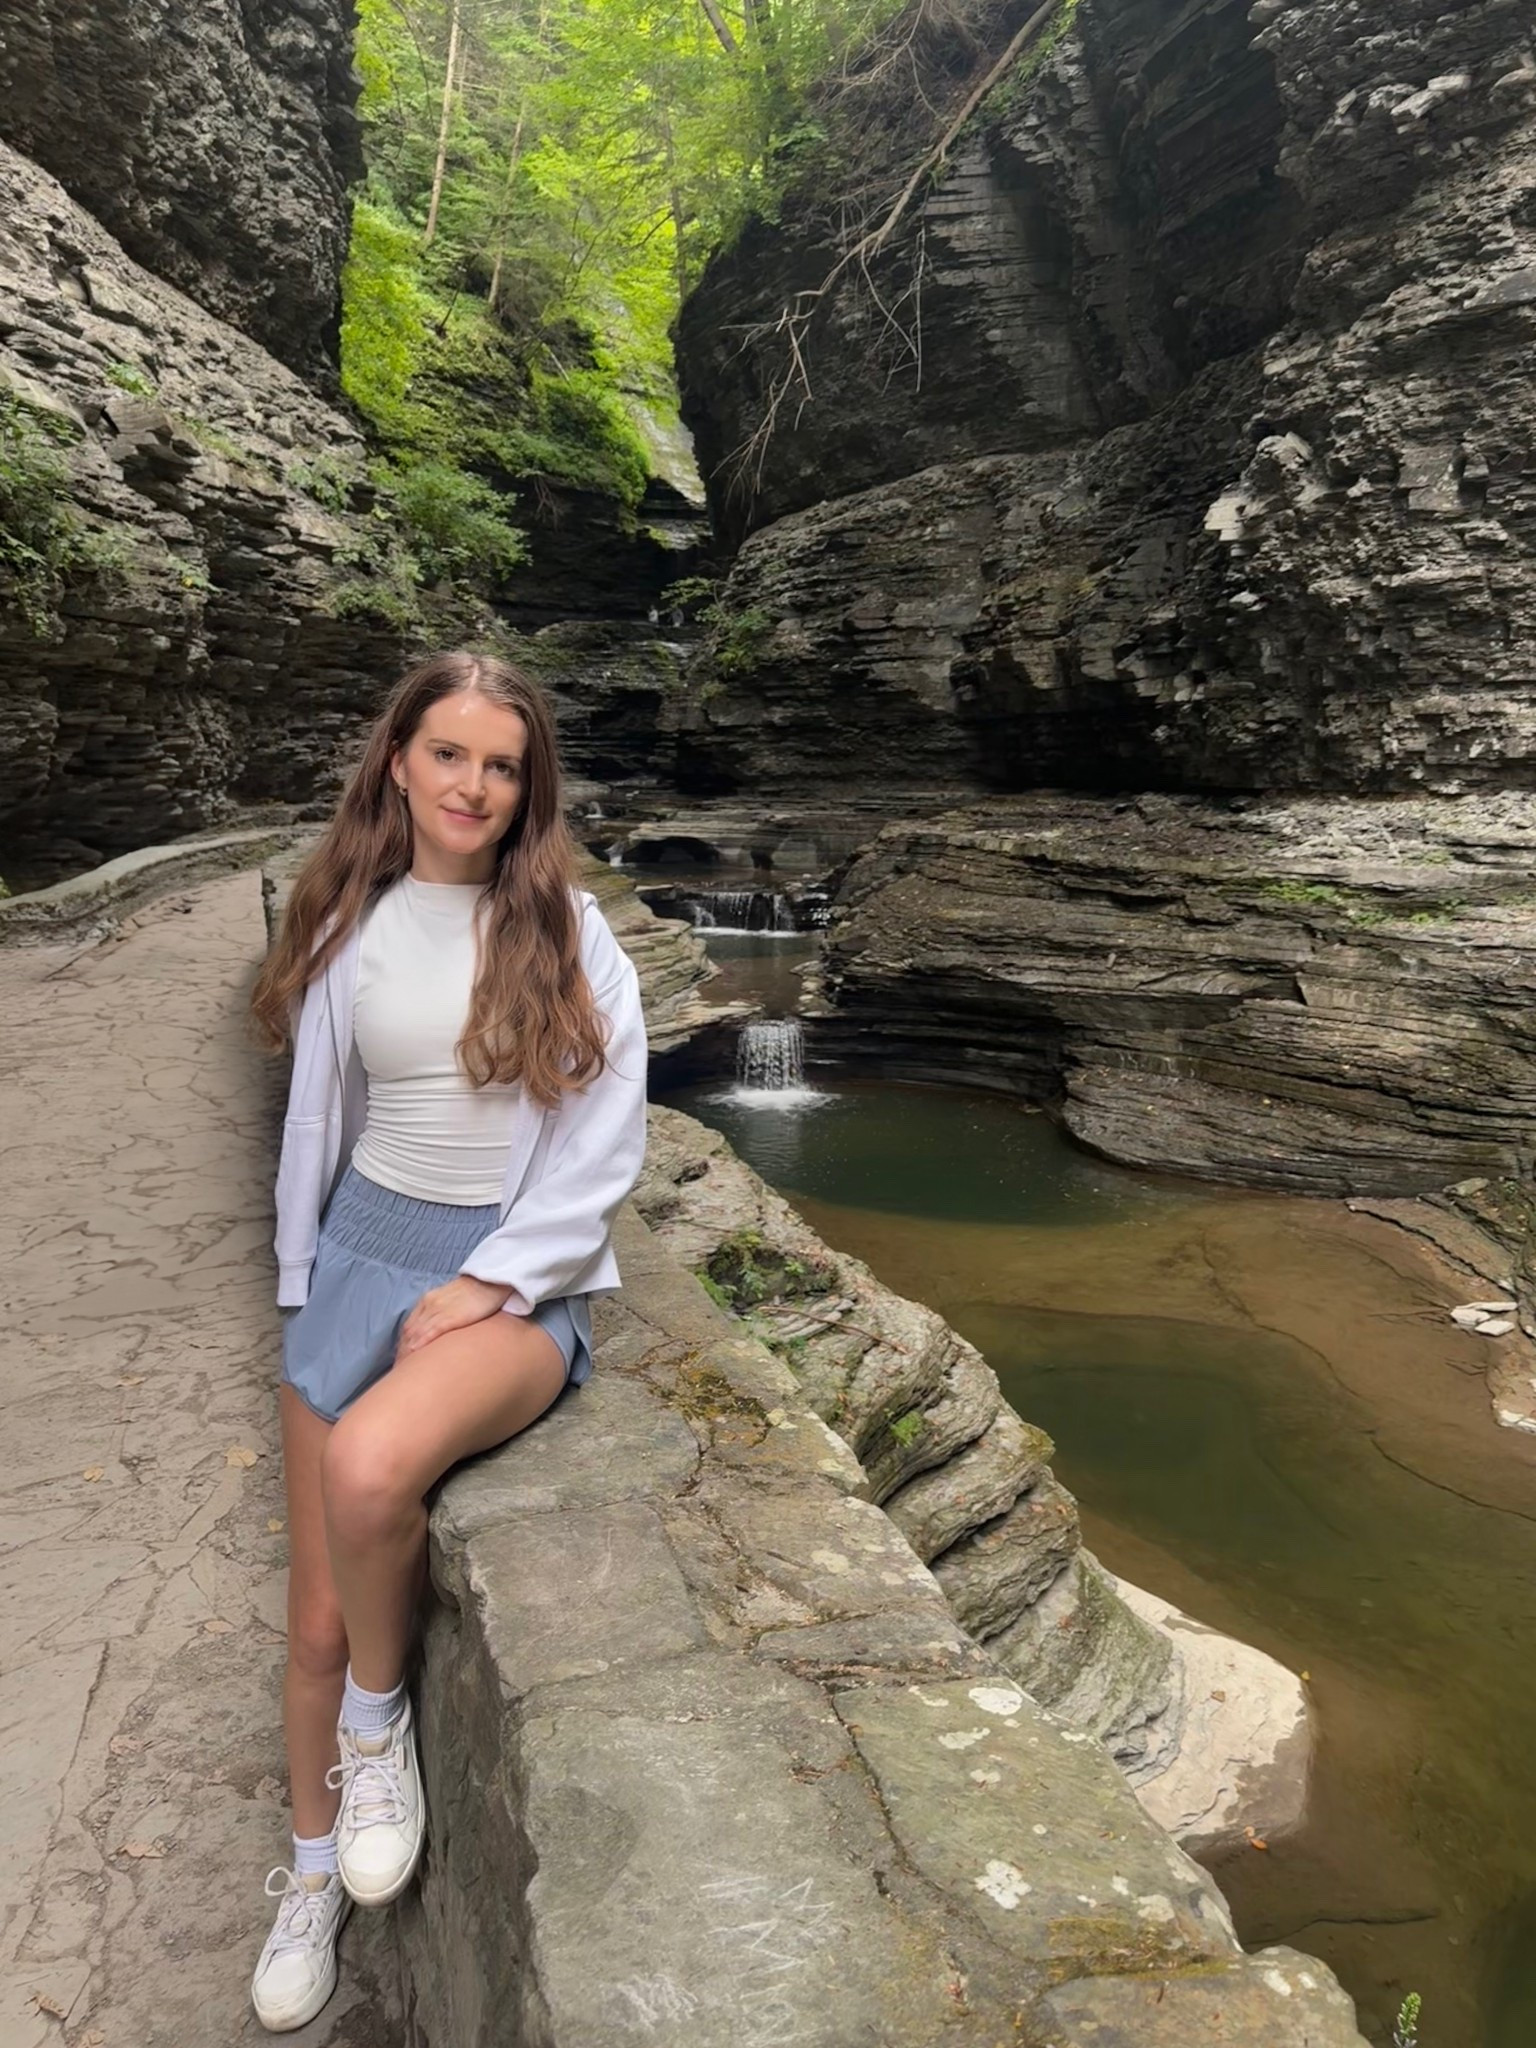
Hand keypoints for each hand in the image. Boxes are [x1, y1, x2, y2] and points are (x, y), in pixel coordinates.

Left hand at [395, 1275, 511, 1358]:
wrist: (491, 1282)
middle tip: (399, 1370)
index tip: (401, 1360)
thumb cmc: (476, 1294)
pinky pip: (431, 1331)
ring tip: (405, 1368)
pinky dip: (420, 1343)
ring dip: (407, 1351)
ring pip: (416, 1332)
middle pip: (408, 1331)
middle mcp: (429, 1304)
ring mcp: (439, 1309)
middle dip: (402, 1351)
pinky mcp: (451, 1316)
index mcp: (428, 1301)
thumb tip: (437, 1333)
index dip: (403, 1344)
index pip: (409, 1326)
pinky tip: (415, 1354)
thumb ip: (442, 1314)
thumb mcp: (452, 1301)